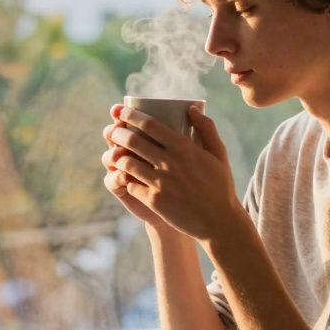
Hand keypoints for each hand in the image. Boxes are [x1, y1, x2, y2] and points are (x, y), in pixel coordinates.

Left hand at [101, 102, 245, 241]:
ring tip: (113, 152)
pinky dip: (124, 178)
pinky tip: (122, 175)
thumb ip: (207, 128)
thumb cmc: (219, 185)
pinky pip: (130, 185)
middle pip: (133, 141)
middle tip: (110, 130)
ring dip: (116, 155)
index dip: (131, 115)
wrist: (218, 222)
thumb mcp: (218, 154)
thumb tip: (191, 107)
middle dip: (116, 132)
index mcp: (185, 148)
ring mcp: (161, 183)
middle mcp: (170, 163)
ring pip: (127, 163)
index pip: (150, 125)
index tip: (120, 110)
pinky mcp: (154, 201)